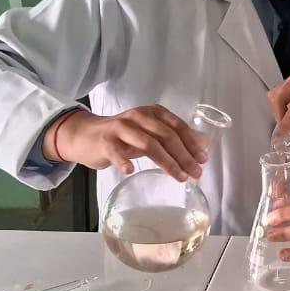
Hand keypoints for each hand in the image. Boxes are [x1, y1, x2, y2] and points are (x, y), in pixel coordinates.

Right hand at [43, 106, 207, 181]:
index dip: (192, 142)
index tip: (203, 159)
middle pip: (165, 135)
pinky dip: (123, 161)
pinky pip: (115, 151)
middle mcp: (138, 117)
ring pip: (147, 143)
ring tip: (179, 177)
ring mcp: (120, 128)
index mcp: (152, 113)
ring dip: (166, 161)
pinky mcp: (104, 141)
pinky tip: (131, 171)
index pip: (177, 126)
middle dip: (184, 155)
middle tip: (195, 173)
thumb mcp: (149, 133)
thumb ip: (172, 137)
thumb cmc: (123, 137)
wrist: (86, 135)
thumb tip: (202, 142)